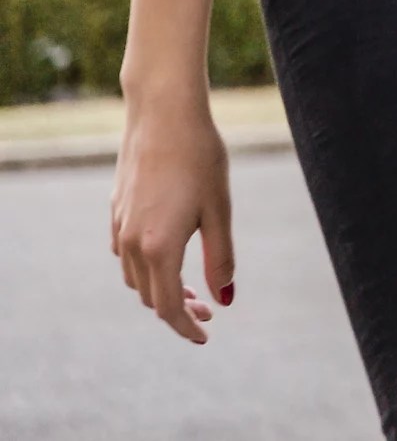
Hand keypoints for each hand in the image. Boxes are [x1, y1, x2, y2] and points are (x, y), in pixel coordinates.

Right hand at [110, 90, 234, 343]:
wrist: (164, 115)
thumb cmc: (201, 158)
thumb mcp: (220, 210)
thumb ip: (221, 257)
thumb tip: (225, 298)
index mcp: (159, 247)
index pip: (168, 306)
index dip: (186, 326)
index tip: (206, 336)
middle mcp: (132, 243)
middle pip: (150, 296)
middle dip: (178, 309)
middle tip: (209, 309)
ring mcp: (119, 226)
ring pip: (135, 277)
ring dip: (161, 289)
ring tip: (193, 288)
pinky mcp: (116, 210)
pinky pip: (126, 254)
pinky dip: (146, 267)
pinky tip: (168, 256)